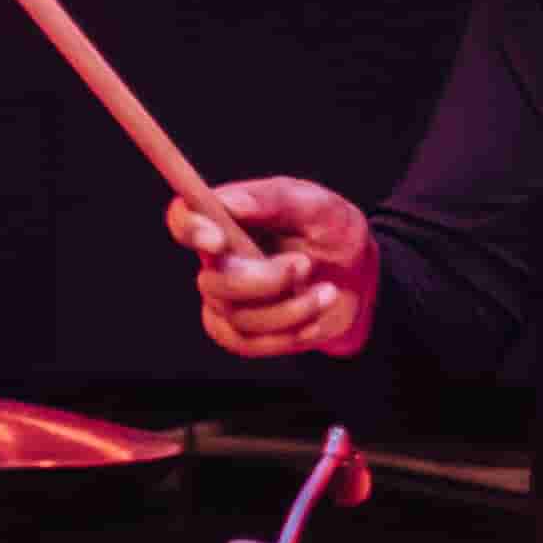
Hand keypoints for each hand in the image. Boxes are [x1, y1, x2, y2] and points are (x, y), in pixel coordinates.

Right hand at [176, 176, 380, 360]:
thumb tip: (231, 202)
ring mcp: (225, 300)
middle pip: (211, 281)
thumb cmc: (332, 233)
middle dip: (263, 281)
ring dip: (291, 308)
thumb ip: (276, 199)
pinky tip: (314, 318)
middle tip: (304, 265)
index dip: (190, 229)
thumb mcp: (318, 206)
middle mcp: (218, 260)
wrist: (358, 280)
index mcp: (227, 219)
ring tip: (326, 291)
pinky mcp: (240, 333)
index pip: (184, 220)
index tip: (218, 240)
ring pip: (237, 317)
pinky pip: (249, 343)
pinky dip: (288, 334)